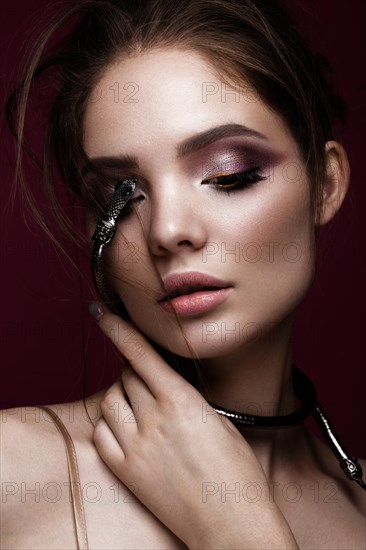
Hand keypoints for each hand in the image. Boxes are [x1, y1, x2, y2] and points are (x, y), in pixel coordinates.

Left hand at [91, 303, 297, 548]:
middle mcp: (154, 419)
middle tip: (148, 382)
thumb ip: (186, 399)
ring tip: (139, 406)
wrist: (231, 523)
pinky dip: (109, 425)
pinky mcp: (126, 471)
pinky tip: (125, 429)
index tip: (101, 314)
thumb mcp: (219, 421)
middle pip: (126, 376)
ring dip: (121, 396)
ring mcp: (136, 446)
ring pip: (109, 401)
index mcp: (181, 401)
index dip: (118, 329)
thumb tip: (165, 386)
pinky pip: (101, 435)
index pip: (140, 354)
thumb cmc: (235, 472)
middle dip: (134, 371)